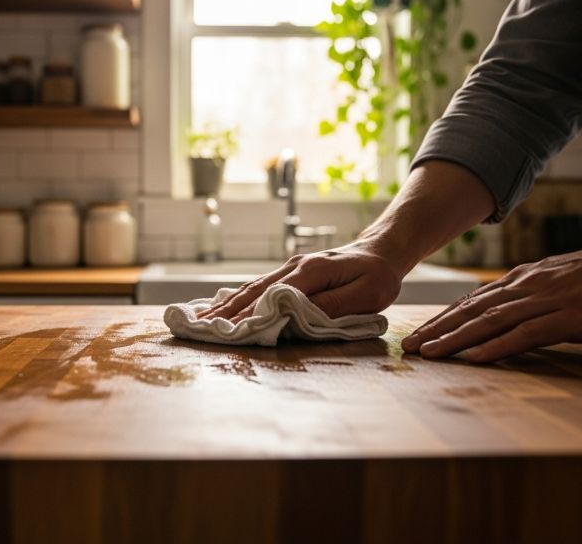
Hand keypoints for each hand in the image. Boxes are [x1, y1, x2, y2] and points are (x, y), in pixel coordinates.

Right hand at [196, 240, 404, 322]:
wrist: (382, 251)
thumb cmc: (379, 277)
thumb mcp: (366, 295)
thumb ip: (332, 306)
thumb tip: (295, 315)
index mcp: (311, 271)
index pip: (274, 295)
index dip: (250, 314)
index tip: (228, 331)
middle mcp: (295, 266)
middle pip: (254, 290)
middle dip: (227, 311)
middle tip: (200, 327)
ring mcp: (290, 268)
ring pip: (253, 287)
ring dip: (227, 305)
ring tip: (201, 320)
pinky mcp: (291, 273)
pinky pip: (260, 286)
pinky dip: (239, 298)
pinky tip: (222, 307)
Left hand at [402, 236, 581, 362]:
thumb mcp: (558, 282)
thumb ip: (530, 295)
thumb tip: (504, 311)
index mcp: (523, 279)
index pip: (473, 301)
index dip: (442, 319)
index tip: (419, 334)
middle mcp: (527, 287)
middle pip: (472, 310)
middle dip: (437, 329)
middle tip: (409, 346)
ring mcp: (547, 301)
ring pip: (491, 321)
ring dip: (456, 339)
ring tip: (430, 354)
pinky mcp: (569, 317)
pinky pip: (527, 334)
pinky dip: (499, 346)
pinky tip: (476, 358)